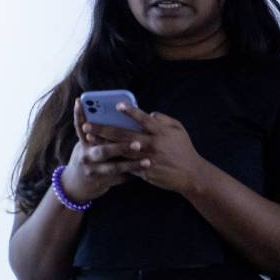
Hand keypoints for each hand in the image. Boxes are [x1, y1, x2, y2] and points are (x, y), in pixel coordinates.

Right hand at [60, 98, 145, 203]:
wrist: (75, 185)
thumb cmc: (88, 156)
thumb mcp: (85, 143)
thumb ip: (99, 132)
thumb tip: (119, 115)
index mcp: (82, 143)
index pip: (82, 126)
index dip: (83, 115)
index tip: (90, 105)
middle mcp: (85, 157)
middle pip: (103, 151)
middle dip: (120, 147)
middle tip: (137, 144)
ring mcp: (93, 171)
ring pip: (114, 168)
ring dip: (132, 165)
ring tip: (148, 162)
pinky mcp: (102, 182)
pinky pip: (120, 178)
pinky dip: (133, 174)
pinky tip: (146, 173)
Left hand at [84, 102, 207, 195]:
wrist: (191, 174)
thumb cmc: (183, 149)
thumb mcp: (179, 130)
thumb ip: (163, 119)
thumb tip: (149, 113)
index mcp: (161, 132)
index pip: (144, 119)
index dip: (131, 112)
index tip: (117, 105)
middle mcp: (153, 144)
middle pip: (124, 134)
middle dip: (104, 129)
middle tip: (88, 124)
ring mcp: (147, 159)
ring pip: (121, 149)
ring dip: (103, 143)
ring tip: (88, 138)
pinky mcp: (144, 172)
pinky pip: (126, 164)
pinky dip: (112, 159)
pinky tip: (99, 154)